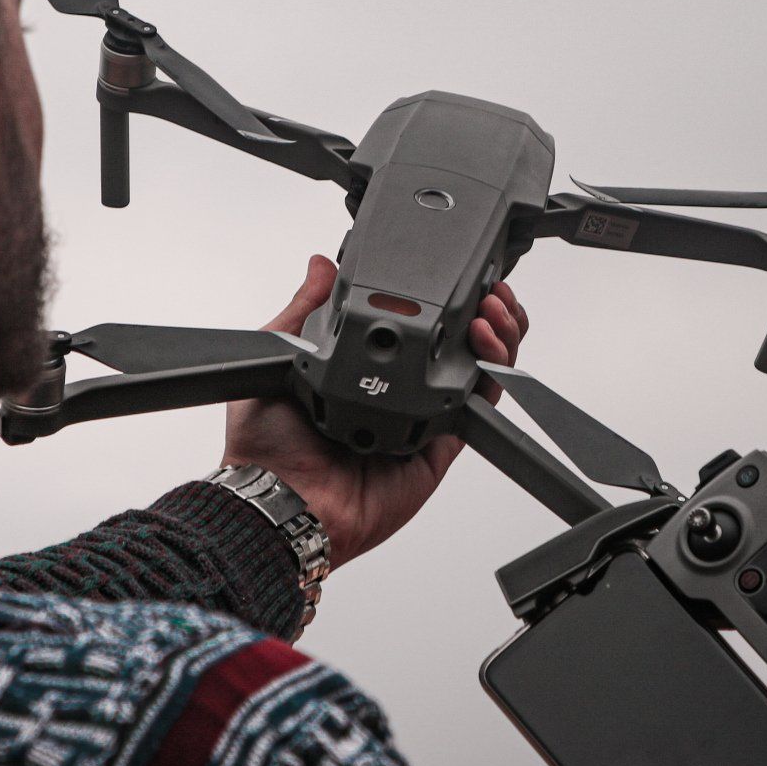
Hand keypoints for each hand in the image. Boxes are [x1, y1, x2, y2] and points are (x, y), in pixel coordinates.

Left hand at [223, 254, 527, 568]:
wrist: (281, 500)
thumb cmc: (268, 445)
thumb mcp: (281, 356)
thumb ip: (305, 310)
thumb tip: (320, 265)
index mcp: (365, 369)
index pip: (419, 324)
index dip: (445, 297)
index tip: (458, 272)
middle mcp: (399, 391)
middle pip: (461, 343)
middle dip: (485, 310)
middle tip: (489, 289)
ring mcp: (424, 418)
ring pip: (480, 370)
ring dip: (498, 334)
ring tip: (493, 308)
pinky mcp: (441, 447)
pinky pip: (480, 408)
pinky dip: (494, 373)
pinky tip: (486, 343)